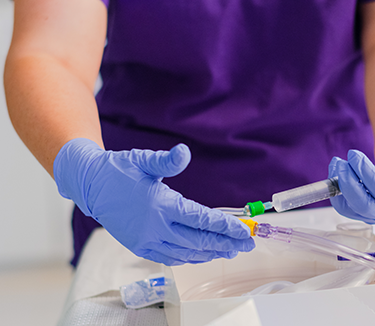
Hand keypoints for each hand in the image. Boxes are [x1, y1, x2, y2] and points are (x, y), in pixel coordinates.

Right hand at [54, 138, 254, 264]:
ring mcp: (146, 241)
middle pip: (199, 241)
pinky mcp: (140, 247)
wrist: (91, 186)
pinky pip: (170, 258)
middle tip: (247, 244)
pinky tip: (201, 255)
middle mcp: (155, 228)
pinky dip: (189, 258)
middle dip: (226, 243)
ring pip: (186, 253)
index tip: (245, 231)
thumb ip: (167, 161)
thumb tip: (185, 152)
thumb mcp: (143, 160)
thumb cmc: (119, 170)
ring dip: (210, 253)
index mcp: (160, 206)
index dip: (226, 227)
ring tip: (230, 251)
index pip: (201, 220)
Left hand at [328, 143, 374, 223]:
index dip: (366, 174)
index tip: (354, 155)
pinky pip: (342, 205)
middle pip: (363, 205)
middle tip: (342, 162)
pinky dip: (334, 188)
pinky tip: (335, 169)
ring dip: (338, 185)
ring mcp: (372, 213)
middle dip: (348, 183)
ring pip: (349, 207)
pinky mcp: (359, 211)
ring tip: (337, 163)